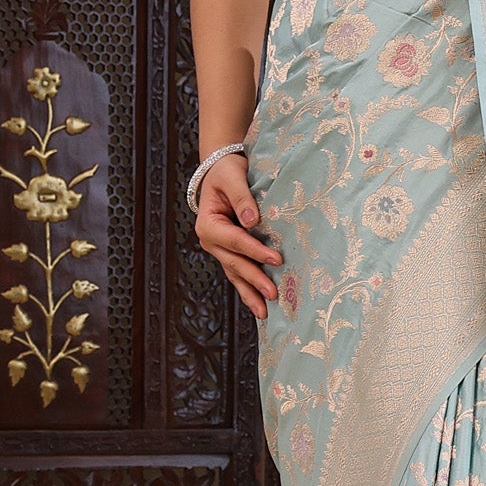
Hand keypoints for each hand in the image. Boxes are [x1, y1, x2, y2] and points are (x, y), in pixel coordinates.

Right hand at [194, 152, 281, 319]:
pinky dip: (248, 289)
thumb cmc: (226, 173)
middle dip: (255, 279)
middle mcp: (211, 241)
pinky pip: (238, 273)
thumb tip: (252, 220)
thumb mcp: (233, 177)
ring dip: (250, 293)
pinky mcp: (229, 253)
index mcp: (209, 224)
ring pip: (235, 274)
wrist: (220, 173)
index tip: (276, 259)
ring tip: (265, 312)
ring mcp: (220, 250)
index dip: (255, 251)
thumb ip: (242, 198)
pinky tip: (259, 304)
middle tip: (273, 293)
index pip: (235, 240)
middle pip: (235, 263)